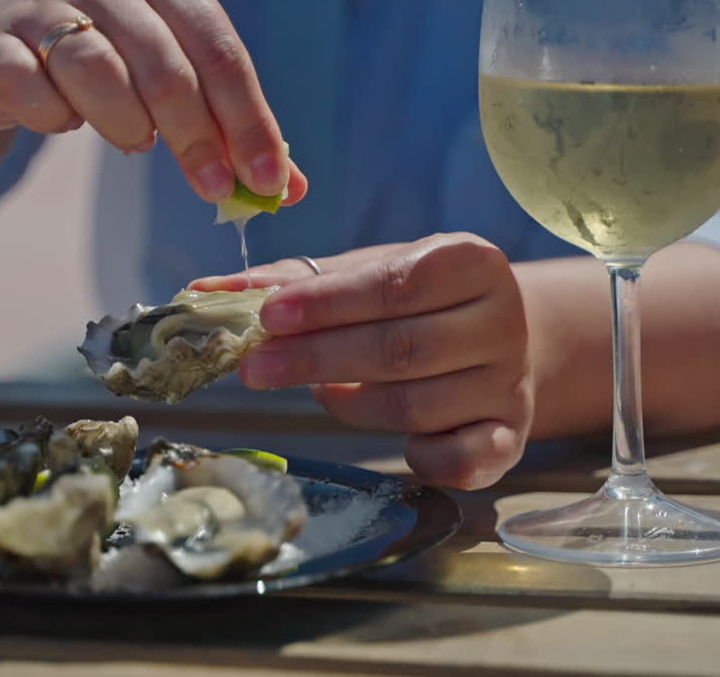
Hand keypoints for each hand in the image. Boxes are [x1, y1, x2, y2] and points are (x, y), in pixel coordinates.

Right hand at [0, 0, 307, 204]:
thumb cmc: (108, 58)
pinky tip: (64, 120)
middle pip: (166, 68)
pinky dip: (55, 120)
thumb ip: (227, 125)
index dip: (248, 120)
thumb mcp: (171, 75)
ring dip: (126, 126)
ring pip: (99, 75)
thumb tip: (287, 190)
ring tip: (134, 139)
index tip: (268, 182)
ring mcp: (43, 6)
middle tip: (214, 189)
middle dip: (198, 140)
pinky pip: (32, 93)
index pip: (219, 50)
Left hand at [192, 234, 533, 489]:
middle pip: (400, 348)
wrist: (497, 340)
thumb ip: (291, 281)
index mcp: (470, 260)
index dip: (327, 304)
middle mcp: (501, 319)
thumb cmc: (415, 302)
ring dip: (351, 404)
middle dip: (317, 360)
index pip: (392, 283)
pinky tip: (396, 443)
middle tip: (253, 369)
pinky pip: (463, 460)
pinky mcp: (513, 435)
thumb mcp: (363, 274)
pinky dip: (421, 457)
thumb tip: (206, 291)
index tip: (267, 317)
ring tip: (317, 392)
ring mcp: (509, 381)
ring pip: (415, 405)